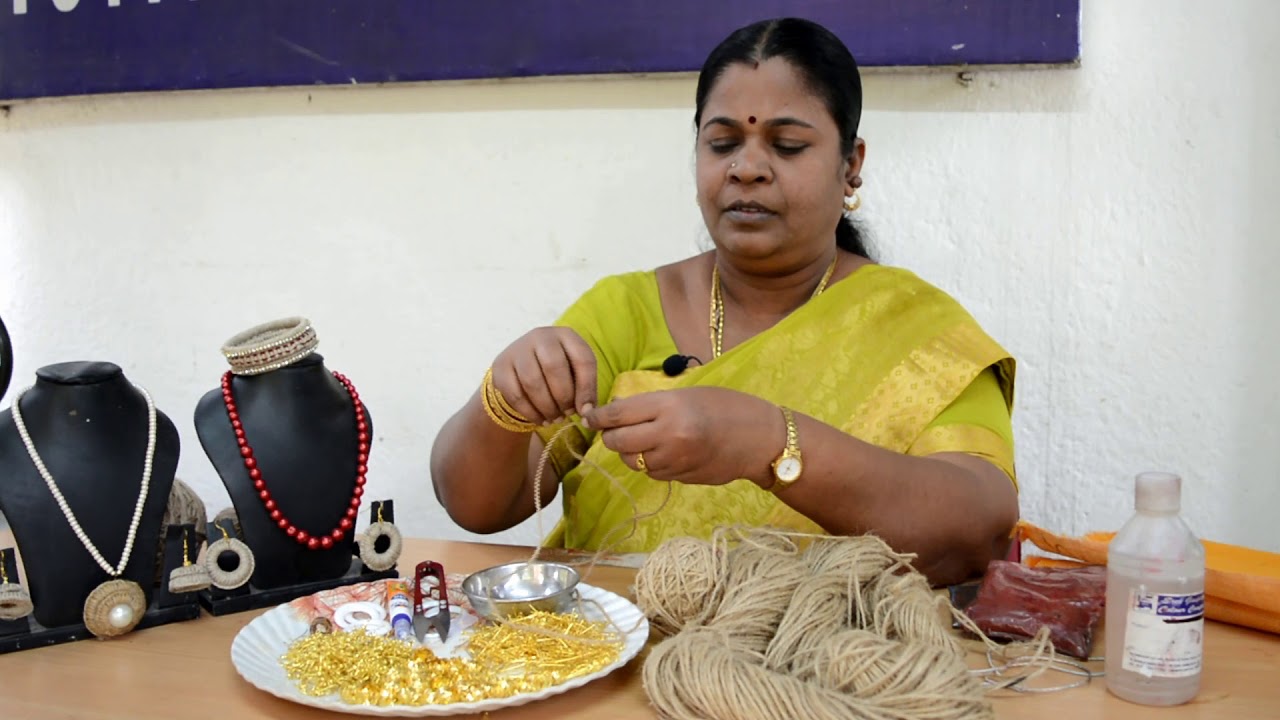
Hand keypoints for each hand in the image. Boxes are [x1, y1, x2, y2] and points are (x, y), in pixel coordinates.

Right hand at [490, 327, 596, 424]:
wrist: (521, 367)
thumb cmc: (557, 371)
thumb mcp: (575, 373)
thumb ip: (585, 390)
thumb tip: (587, 412)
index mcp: (566, 335)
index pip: (583, 359)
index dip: (587, 388)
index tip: (586, 411)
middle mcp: (541, 336)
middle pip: (554, 367)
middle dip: (563, 397)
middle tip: (567, 414)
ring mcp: (518, 349)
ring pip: (532, 382)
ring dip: (547, 407)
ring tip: (555, 418)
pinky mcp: (501, 366)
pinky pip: (515, 394)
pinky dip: (530, 412)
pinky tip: (540, 419)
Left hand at [582, 387, 780, 485]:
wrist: (761, 439)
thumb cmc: (727, 406)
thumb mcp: (687, 394)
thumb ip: (653, 405)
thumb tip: (617, 414)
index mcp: (669, 407)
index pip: (618, 414)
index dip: (599, 417)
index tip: (590, 417)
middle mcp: (668, 435)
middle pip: (617, 443)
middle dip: (611, 437)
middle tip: (616, 430)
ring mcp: (674, 460)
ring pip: (632, 462)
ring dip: (631, 453)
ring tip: (646, 440)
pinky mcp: (681, 477)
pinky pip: (652, 473)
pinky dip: (650, 464)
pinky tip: (665, 452)